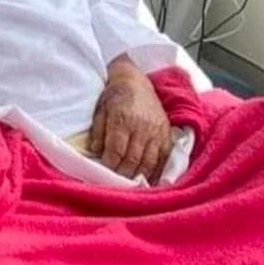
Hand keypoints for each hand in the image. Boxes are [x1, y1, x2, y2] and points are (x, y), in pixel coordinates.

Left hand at [88, 56, 170, 184]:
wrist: (135, 80)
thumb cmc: (113, 96)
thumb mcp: (100, 109)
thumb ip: (98, 132)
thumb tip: (96, 152)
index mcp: (122, 119)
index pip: (116, 151)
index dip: (110, 166)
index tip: (105, 174)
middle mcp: (141, 126)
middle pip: (133, 159)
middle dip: (123, 174)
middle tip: (117, 183)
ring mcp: (156, 130)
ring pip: (149, 161)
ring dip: (140, 175)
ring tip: (131, 184)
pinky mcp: (166, 132)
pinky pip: (164, 156)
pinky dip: (158, 170)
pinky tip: (151, 180)